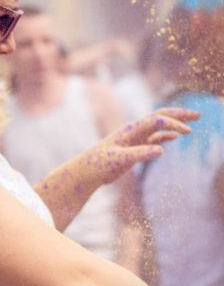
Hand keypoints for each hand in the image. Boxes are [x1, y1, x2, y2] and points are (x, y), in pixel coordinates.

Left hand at [82, 107, 199, 184]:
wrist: (87, 171)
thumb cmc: (99, 164)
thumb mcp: (119, 160)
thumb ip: (139, 154)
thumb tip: (161, 149)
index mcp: (131, 130)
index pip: (156, 120)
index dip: (172, 123)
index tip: (186, 131)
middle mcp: (134, 131)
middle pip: (160, 117)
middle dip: (179, 115)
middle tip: (198, 115)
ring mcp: (134, 139)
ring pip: (158, 127)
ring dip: (174, 124)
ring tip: (191, 124)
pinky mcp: (133, 148)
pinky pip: (152, 138)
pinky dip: (165, 136)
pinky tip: (174, 137)